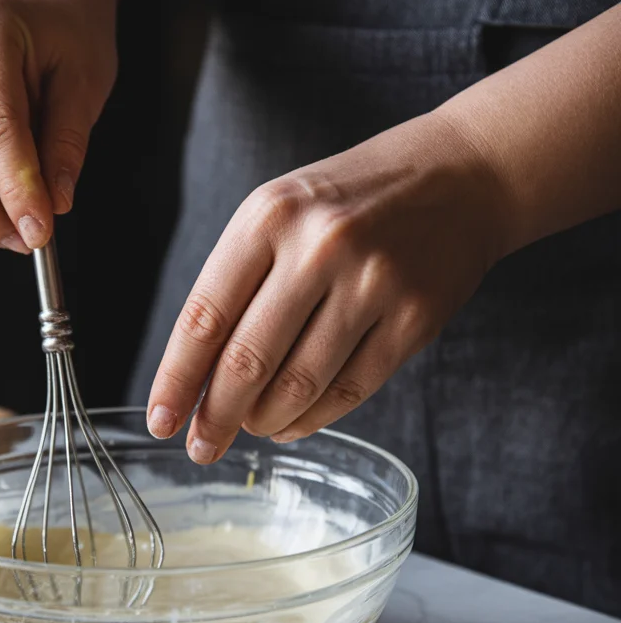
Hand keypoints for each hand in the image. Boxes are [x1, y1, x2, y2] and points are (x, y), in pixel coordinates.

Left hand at [147, 112, 507, 461]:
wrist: (461, 175)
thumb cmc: (352, 201)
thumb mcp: (281, 212)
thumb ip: (238, 283)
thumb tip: (196, 379)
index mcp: (270, 216)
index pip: (205, 317)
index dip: (176, 380)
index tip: (160, 420)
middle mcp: (319, 248)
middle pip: (247, 362)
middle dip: (215, 417)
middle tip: (201, 447)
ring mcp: (372, 285)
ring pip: (297, 386)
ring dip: (263, 421)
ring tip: (251, 426)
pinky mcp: (413, 319)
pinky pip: (348, 391)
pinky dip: (311, 419)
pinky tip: (291, 423)